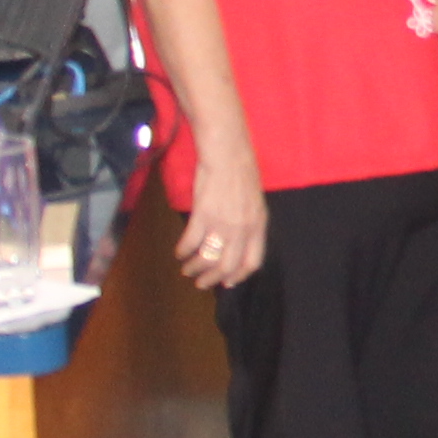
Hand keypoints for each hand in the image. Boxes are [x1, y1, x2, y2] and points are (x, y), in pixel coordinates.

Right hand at [175, 164, 267, 290]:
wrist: (228, 154)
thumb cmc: (241, 175)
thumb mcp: (255, 204)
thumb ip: (249, 225)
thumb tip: (238, 246)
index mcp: (258, 226)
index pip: (252, 263)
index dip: (238, 276)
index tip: (227, 283)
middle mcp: (243, 229)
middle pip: (227, 267)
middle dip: (212, 280)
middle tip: (201, 283)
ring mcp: (222, 224)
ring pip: (207, 259)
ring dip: (194, 268)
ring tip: (187, 269)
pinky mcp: (202, 216)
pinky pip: (190, 243)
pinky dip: (182, 251)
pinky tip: (179, 252)